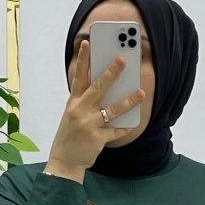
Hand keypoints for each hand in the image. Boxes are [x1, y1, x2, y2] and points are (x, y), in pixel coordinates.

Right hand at [49, 38, 146, 171]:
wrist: (64, 161)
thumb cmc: (70, 136)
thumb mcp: (72, 115)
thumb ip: (85, 101)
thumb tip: (106, 89)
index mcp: (73, 103)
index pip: (79, 77)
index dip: (83, 60)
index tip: (87, 43)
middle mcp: (81, 111)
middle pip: (98, 88)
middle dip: (111, 72)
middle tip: (123, 60)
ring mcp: (89, 125)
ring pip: (112, 110)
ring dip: (128, 101)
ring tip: (141, 93)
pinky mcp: (97, 139)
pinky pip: (115, 131)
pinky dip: (125, 127)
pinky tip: (134, 122)